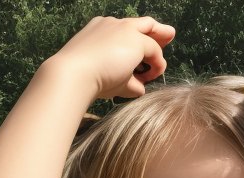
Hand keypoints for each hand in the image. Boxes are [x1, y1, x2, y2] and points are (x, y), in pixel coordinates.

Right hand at [50, 14, 174, 101]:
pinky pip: (154, 53)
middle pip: (142, 24)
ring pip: (149, 38)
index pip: (123, 30)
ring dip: (156, 56)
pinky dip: (155, 67)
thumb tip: (140, 88)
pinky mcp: (136, 40)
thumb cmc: (85, 80)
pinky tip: (151, 77)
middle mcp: (113, 24)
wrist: (74, 74)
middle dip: (157, 31)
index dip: (135, 38)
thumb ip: (124, 80)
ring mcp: (125, 29)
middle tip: (170, 35)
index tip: (143, 44)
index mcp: (99, 30)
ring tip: (159, 67)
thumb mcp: (106, 78)